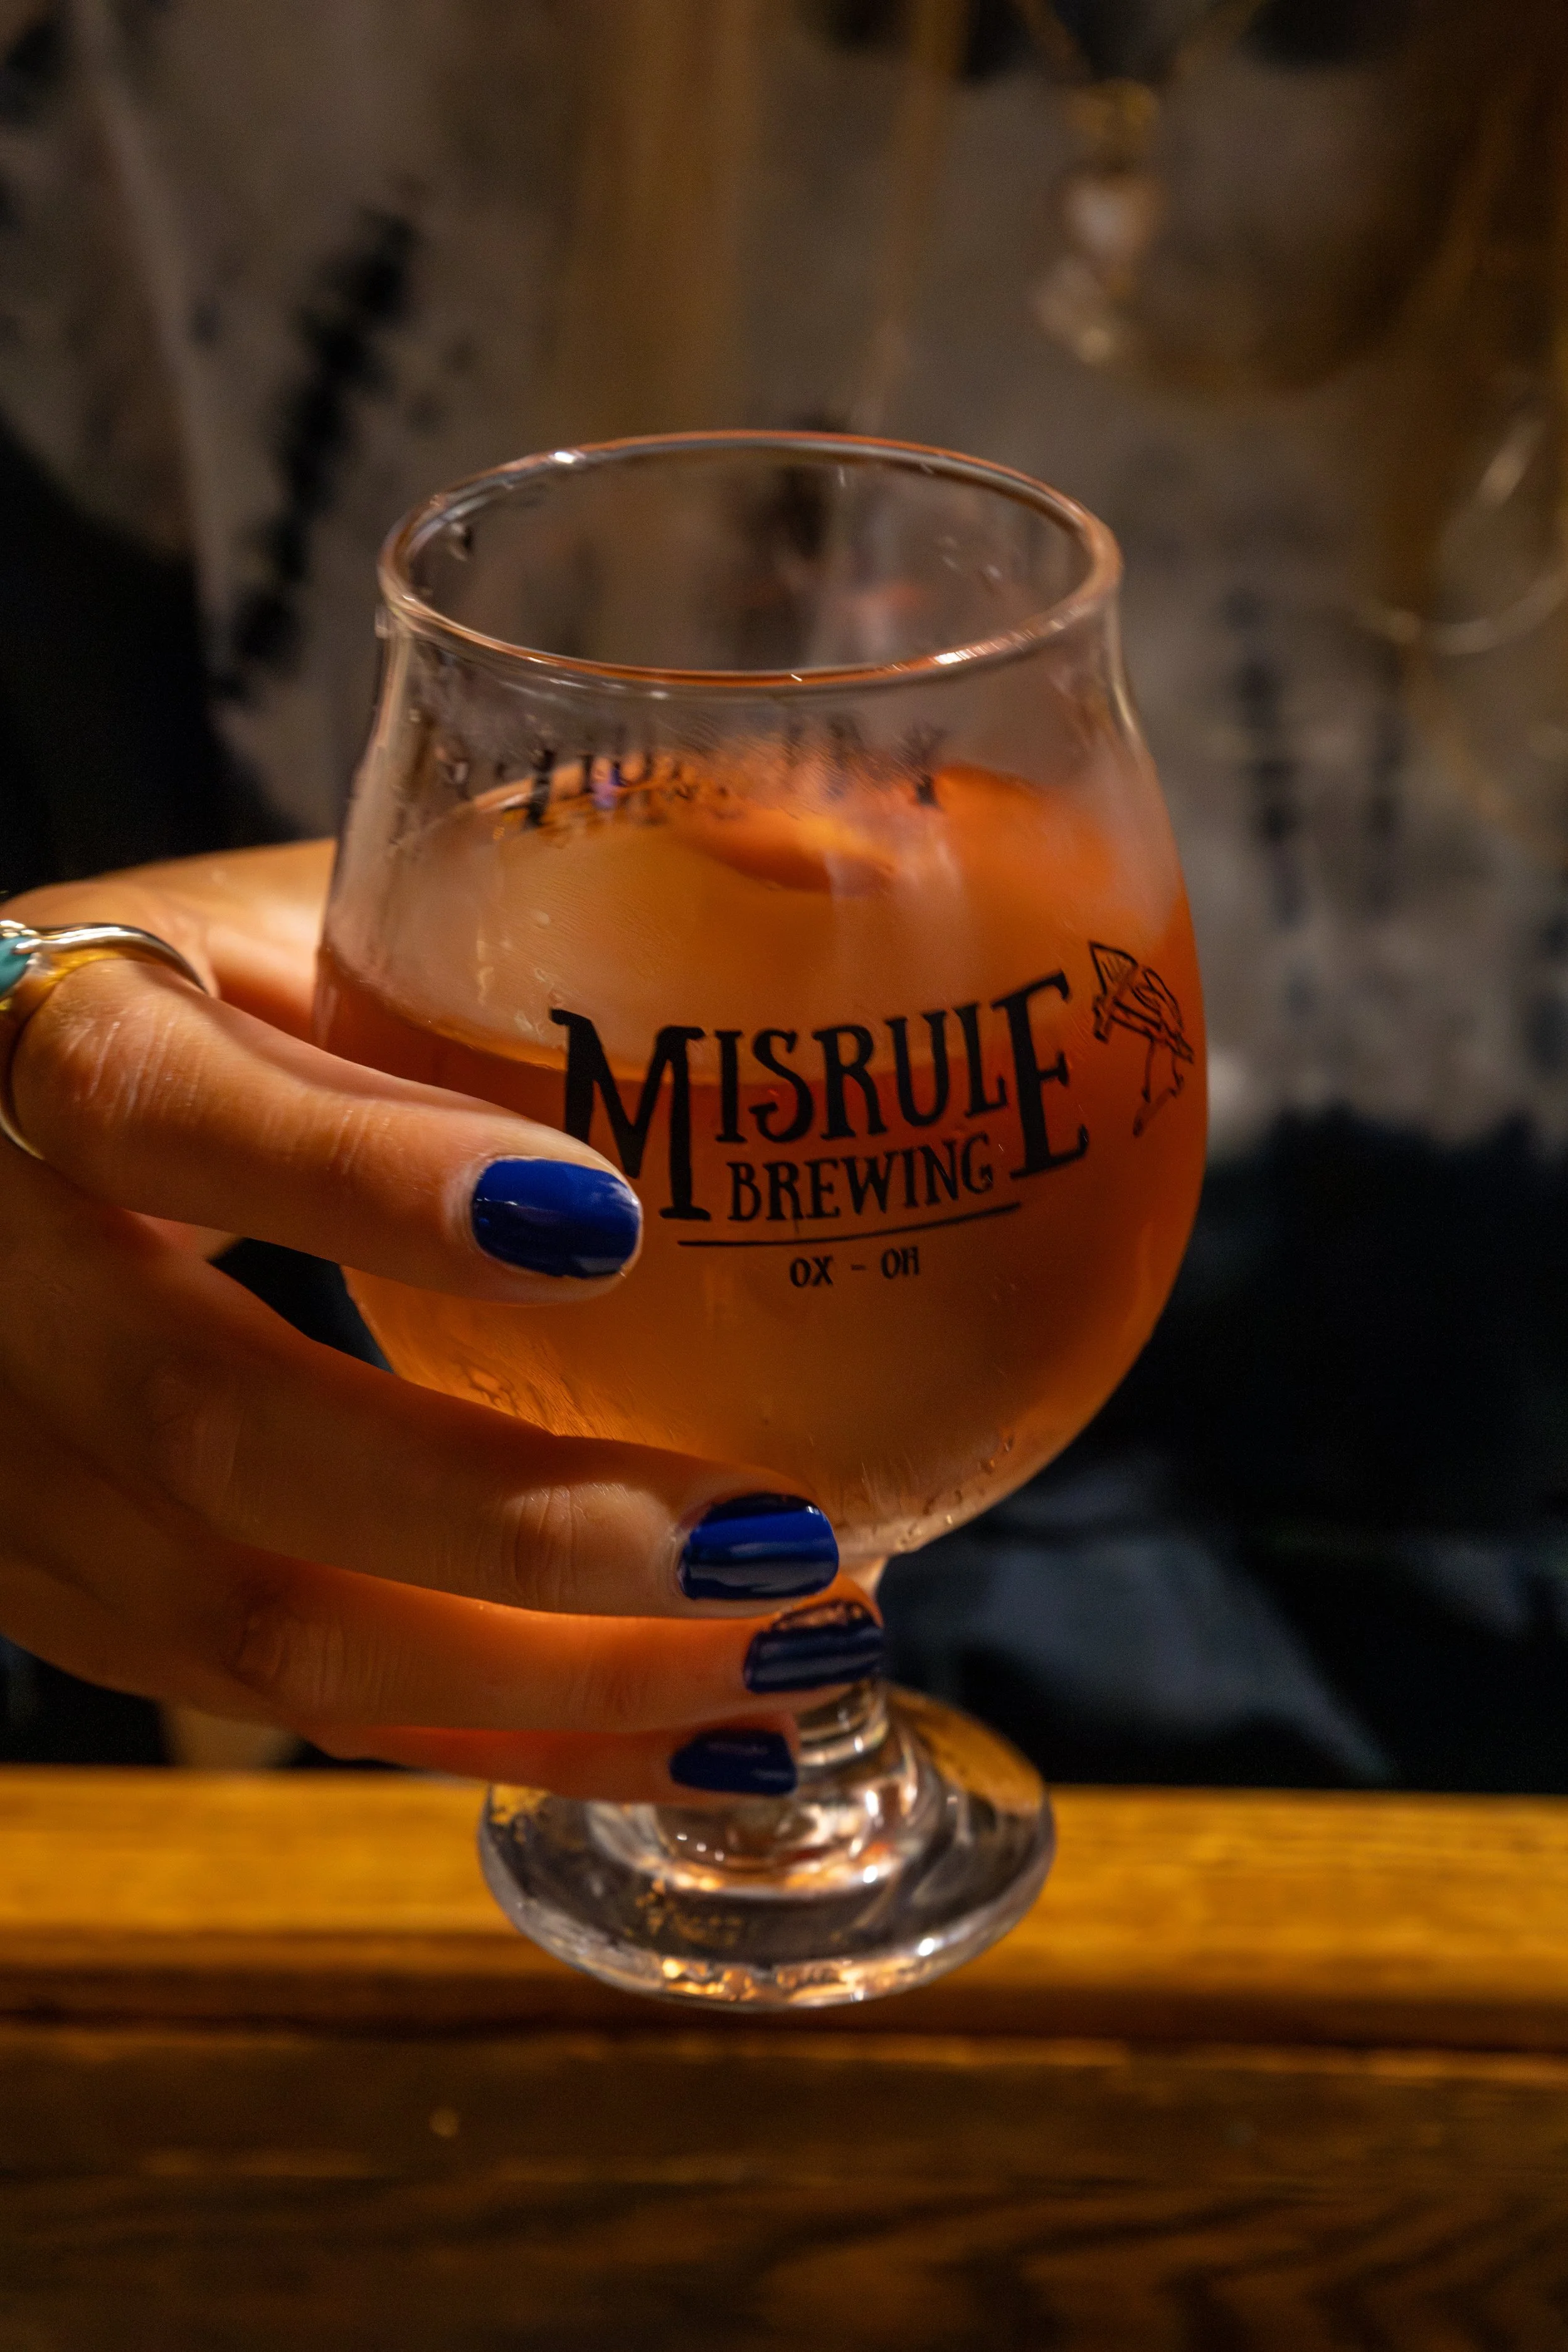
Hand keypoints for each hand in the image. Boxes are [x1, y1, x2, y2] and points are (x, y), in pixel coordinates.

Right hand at [0, 845, 877, 1796]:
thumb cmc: (143, 1009)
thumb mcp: (255, 931)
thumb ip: (433, 952)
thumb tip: (757, 916)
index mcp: (32, 1049)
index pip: (167, 1111)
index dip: (368, 1183)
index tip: (602, 1223)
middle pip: (226, 1435)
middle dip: (524, 1523)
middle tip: (785, 1542)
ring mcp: (11, 1472)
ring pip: (263, 1629)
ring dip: (558, 1677)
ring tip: (800, 1662)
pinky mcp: (66, 1597)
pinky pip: (285, 1704)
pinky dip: (505, 1734)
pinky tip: (689, 1735)